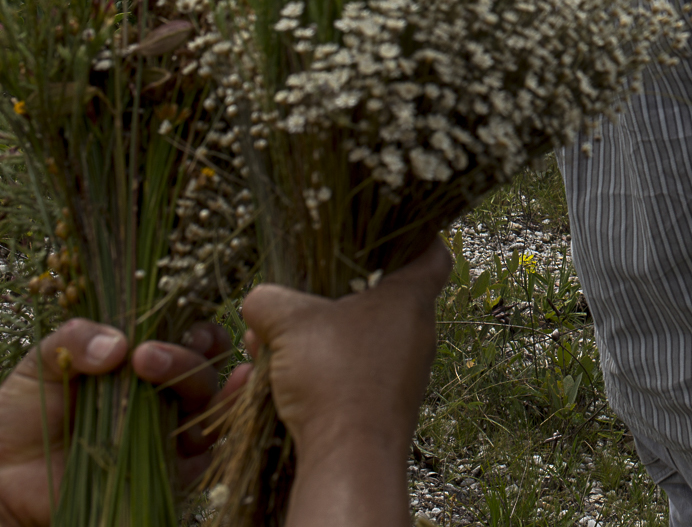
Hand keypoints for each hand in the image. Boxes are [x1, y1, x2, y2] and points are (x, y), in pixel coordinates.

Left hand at [0, 319, 229, 526]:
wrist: (4, 474)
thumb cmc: (27, 412)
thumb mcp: (43, 361)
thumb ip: (75, 338)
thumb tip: (117, 344)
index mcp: (146, 359)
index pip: (194, 335)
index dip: (196, 326)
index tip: (171, 321)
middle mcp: (166, 392)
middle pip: (206, 365)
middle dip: (183, 355)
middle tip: (145, 356)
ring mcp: (171, 431)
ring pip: (209, 403)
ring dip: (194, 383)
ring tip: (152, 374)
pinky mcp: (170, 471)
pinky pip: (204, 452)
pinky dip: (211, 430)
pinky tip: (200, 418)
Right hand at [239, 240, 453, 526]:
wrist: (350, 459)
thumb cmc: (334, 378)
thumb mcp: (289, 324)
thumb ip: (269, 300)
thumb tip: (258, 301)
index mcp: (410, 298)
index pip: (433, 254)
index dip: (415, 237)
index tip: (389, 233)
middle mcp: (417, 332)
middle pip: (384, 295)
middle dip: (336, 293)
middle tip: (300, 296)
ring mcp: (405, 370)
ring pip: (364, 335)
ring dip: (321, 334)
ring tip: (276, 343)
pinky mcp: (387, 402)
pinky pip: (357, 369)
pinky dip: (325, 366)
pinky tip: (286, 376)